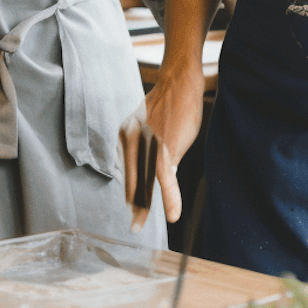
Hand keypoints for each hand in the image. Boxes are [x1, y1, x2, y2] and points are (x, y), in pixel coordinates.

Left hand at [120, 65, 205, 231]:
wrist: (180, 82)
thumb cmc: (170, 103)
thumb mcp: (151, 125)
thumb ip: (147, 146)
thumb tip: (155, 168)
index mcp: (126, 136)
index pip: (128, 169)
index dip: (131, 190)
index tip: (132, 207)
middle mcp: (132, 141)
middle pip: (133, 179)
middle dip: (134, 204)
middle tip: (134, 225)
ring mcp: (148, 146)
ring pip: (145, 182)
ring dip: (144, 207)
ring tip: (139, 224)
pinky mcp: (166, 148)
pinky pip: (166, 178)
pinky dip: (171, 197)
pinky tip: (173, 213)